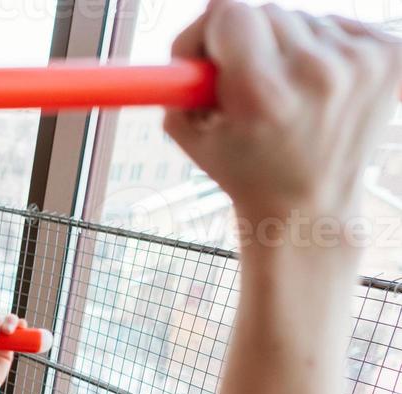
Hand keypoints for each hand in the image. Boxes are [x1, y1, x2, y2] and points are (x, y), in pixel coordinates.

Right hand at [165, 0, 401, 233]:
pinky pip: (338, 26)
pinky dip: (323, 50)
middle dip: (248, 42)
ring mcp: (360, 64)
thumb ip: (181, 77)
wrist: (311, 206)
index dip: (209, 31)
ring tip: (288, 94)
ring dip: (288, 48)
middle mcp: (317, 73)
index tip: (208, 55)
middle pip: (267, 12)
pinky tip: (319, 88)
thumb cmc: (245, 172)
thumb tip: (202, 19)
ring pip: (304, 20)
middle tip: (247, 84)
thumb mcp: (190, 134)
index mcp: (263, 93)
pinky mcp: (390, 56)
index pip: (229, 12)